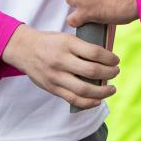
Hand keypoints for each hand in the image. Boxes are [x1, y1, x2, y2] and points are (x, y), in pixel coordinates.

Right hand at [1, 24, 118, 108]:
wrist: (24, 49)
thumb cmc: (49, 42)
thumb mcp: (66, 37)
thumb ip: (82, 47)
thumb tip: (106, 57)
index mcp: (68, 44)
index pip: (95, 52)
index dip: (109, 58)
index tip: (116, 60)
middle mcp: (62, 60)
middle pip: (92, 71)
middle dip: (109, 73)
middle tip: (116, 72)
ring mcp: (56, 76)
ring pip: (84, 89)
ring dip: (102, 92)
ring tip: (111, 89)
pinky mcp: (52, 88)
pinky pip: (73, 99)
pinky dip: (88, 103)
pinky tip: (98, 100)